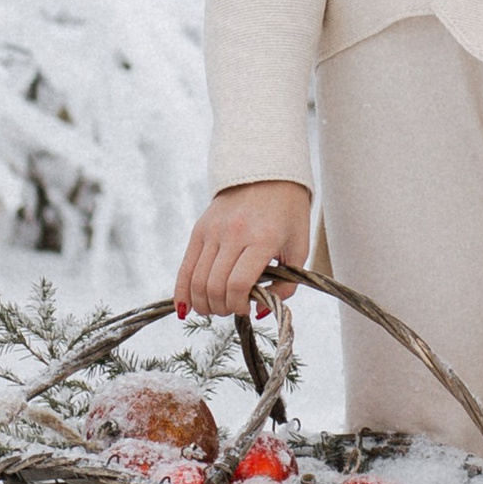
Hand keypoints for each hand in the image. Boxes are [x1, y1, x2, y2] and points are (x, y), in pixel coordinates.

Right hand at [176, 181, 311, 321]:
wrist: (267, 171)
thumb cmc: (288, 212)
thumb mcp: (300, 246)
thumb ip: (286, 284)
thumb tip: (260, 312)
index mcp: (262, 239)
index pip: (239, 284)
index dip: (239, 305)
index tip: (248, 309)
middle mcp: (234, 234)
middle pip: (215, 286)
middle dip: (222, 308)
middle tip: (232, 309)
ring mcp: (213, 230)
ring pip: (197, 280)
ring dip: (204, 304)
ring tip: (216, 307)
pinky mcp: (199, 228)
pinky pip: (185, 267)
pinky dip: (182, 291)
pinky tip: (187, 307)